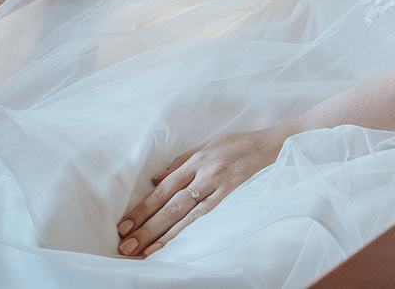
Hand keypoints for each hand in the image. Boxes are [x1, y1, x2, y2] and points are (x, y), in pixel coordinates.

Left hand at [118, 126, 289, 256]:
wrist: (269, 146)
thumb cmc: (236, 144)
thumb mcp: (205, 146)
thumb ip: (179, 163)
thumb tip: (155, 180)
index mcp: (195, 161)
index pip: (163, 189)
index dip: (142, 207)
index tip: (125, 223)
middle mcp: (203, 175)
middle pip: (169, 205)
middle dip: (145, 226)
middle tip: (125, 244)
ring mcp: (216, 188)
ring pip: (182, 215)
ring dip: (160, 235)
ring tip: (140, 251)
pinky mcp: (227, 198)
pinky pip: (201, 218)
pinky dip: (183, 232)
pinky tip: (168, 244)